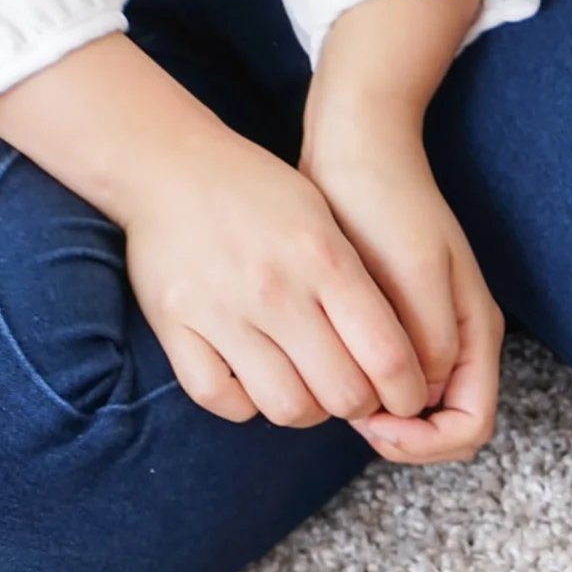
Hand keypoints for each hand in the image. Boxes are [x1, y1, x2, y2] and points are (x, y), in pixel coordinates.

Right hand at [0, 33, 428, 428]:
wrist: (164, 160)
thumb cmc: (260, 196)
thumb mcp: (327, 222)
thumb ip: (361, 290)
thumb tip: (398, 366)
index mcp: (322, 259)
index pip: (387, 357)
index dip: (406, 393)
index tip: (404, 398)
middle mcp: (274, 288)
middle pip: (343, 394)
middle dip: (360, 405)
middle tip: (353, 391)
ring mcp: (220, 309)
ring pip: (287, 408)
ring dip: (307, 410)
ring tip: (306, 388)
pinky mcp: (173, 324)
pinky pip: (221, 399)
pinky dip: (244, 403)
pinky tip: (252, 382)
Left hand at [301, 125, 501, 463]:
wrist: (356, 145)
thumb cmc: (384, 202)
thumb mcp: (413, 273)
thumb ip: (430, 341)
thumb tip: (422, 399)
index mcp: (477, 335)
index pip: (471, 427)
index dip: (427, 441)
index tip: (375, 421)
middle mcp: (461, 345)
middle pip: (446, 429)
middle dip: (403, 436)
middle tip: (351, 416)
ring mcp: (431, 337)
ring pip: (416, 413)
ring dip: (381, 417)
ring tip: (338, 389)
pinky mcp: (397, 326)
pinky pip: (390, 384)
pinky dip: (365, 390)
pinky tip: (330, 371)